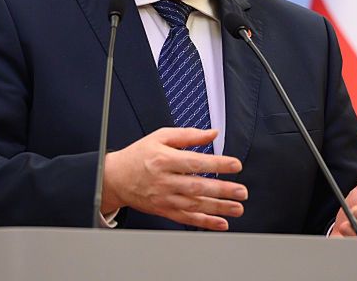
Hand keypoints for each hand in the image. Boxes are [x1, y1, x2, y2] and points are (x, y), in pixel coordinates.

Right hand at [101, 127, 246, 230]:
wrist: (116, 178)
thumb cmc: (139, 155)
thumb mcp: (160, 136)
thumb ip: (188, 135)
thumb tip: (212, 134)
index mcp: (164, 159)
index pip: (195, 162)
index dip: (217, 164)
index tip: (235, 165)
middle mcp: (164, 180)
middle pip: (197, 186)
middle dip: (222, 190)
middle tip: (241, 191)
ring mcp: (164, 198)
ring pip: (195, 205)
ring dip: (218, 208)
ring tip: (237, 208)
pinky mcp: (164, 210)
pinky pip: (186, 219)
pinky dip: (204, 223)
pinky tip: (220, 223)